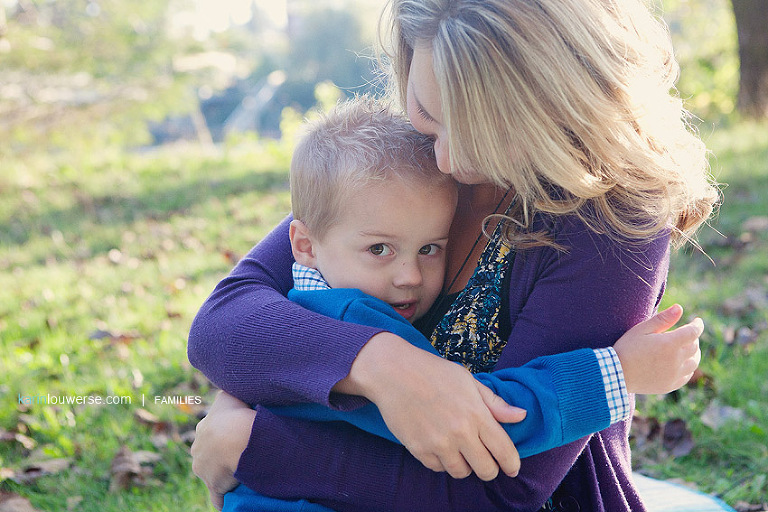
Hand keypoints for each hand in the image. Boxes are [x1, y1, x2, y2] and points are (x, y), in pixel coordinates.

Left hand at [191, 391, 255, 509]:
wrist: (235, 437)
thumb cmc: (234, 414)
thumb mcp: (227, 396)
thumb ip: (225, 396)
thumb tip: (229, 391)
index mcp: (202, 430)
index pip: (211, 433)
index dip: (224, 433)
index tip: (237, 434)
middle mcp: (198, 450)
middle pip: (209, 454)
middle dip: (220, 454)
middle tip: (240, 452)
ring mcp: (204, 470)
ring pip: (212, 473)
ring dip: (223, 474)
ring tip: (240, 471)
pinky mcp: (213, 486)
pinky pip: (217, 497)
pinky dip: (222, 499)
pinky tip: (229, 499)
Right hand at [335, 332, 526, 480]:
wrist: (393, 372)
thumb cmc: (432, 372)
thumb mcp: (468, 380)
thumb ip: (494, 403)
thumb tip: (520, 415)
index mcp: (476, 414)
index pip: (504, 451)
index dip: (512, 464)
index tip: (512, 468)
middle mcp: (460, 432)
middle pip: (486, 470)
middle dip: (490, 468)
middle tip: (485, 460)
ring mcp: (438, 443)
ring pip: (461, 473)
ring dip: (464, 465)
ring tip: (459, 449)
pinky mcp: (418, 449)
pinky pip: (438, 468)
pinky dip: (442, 461)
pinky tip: (440, 445)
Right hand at [613, 304, 702, 393]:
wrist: (616, 373)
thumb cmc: (627, 348)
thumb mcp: (641, 329)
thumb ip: (662, 319)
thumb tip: (680, 308)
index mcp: (670, 344)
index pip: (693, 332)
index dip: (697, 325)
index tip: (697, 321)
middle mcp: (676, 360)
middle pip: (694, 346)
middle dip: (692, 337)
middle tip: (686, 333)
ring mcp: (674, 374)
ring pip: (694, 362)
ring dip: (693, 353)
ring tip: (687, 348)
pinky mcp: (670, 385)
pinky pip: (687, 375)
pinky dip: (688, 367)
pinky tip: (681, 364)